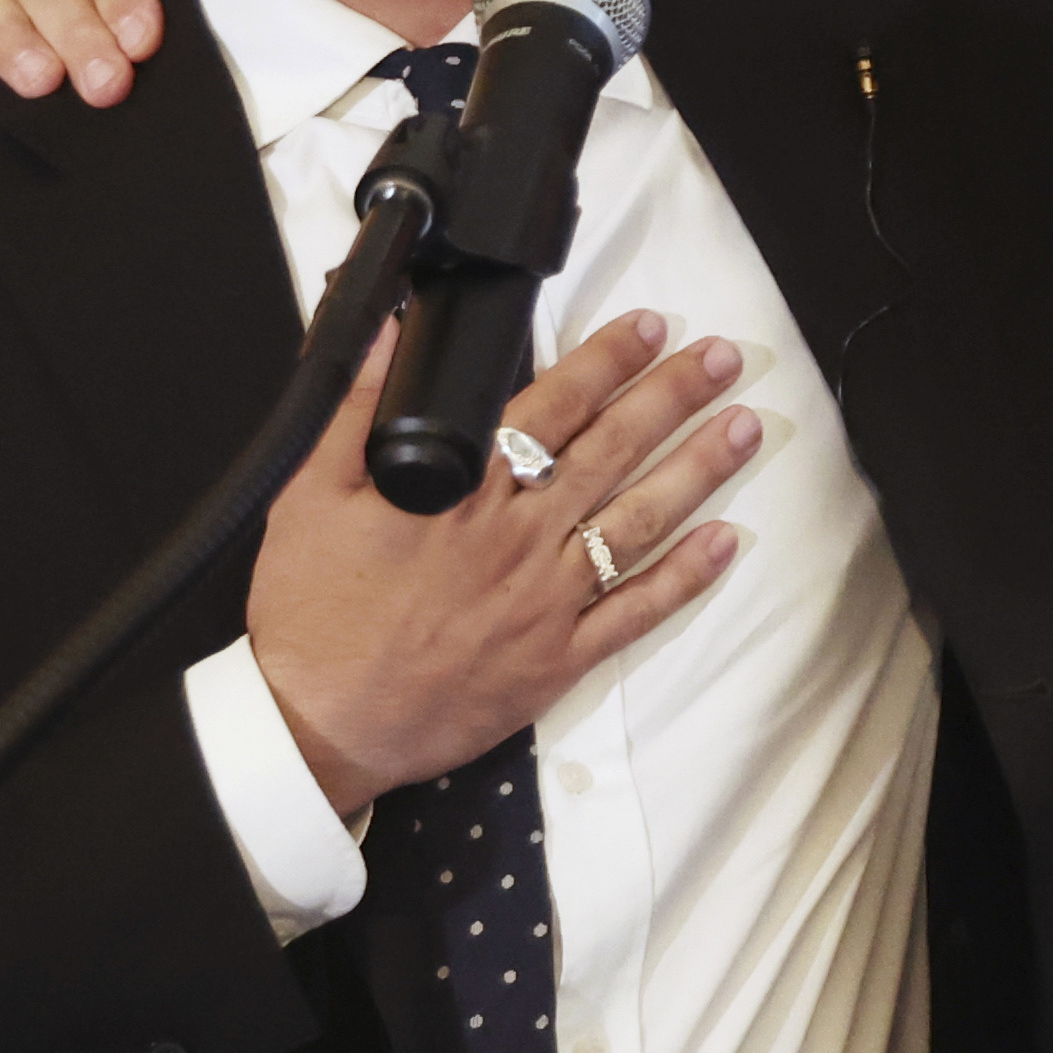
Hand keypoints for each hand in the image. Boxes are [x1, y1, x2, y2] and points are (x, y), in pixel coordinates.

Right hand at [253, 311, 755, 815]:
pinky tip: (725, 543)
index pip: (551, 405)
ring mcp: (544, 601)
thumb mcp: (308, 494)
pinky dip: (685, 578)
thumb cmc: (311, 615)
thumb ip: (357, 407)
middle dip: (672, 397)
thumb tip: (389, 330)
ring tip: (744, 428)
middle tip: (721, 358)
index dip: (606, 360)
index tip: (649, 325)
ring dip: (696, 471)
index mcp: (460, 490)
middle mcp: (516, 538)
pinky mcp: (555, 659)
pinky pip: (635, 613)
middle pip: (611, 450)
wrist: (320, 727)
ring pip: (638, 522)